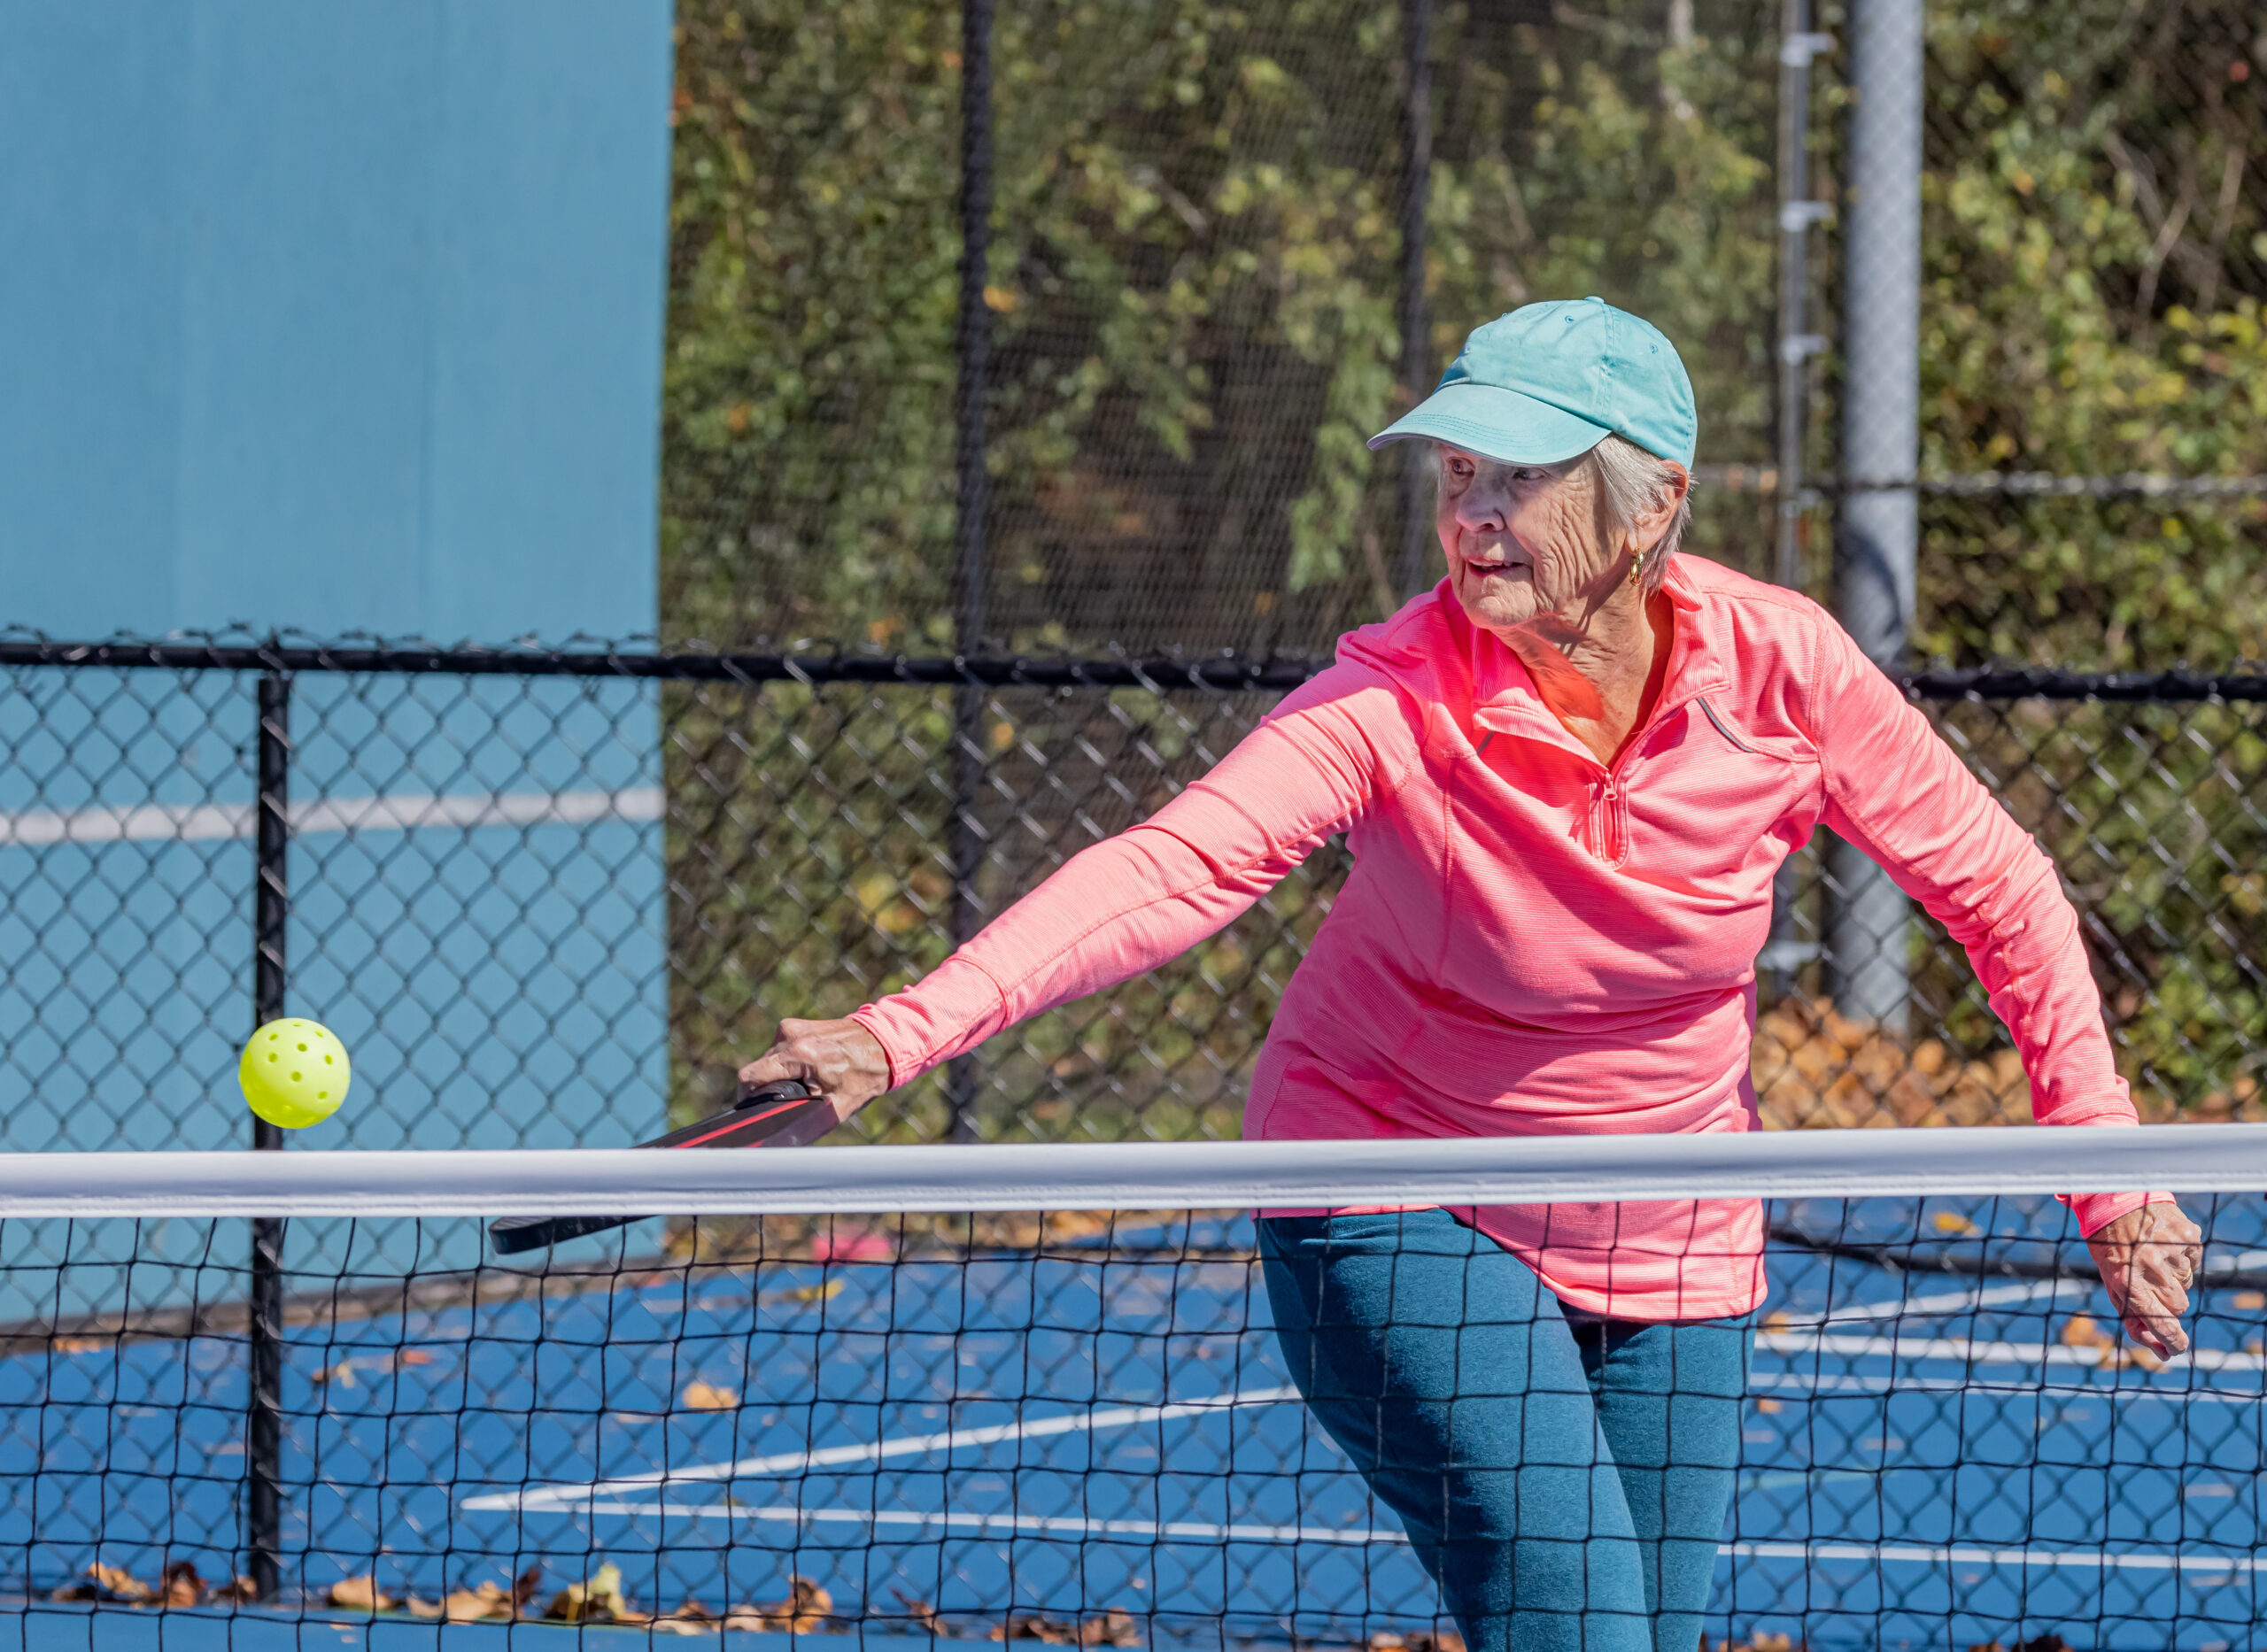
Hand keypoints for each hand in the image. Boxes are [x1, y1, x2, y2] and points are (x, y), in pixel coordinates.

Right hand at [738, 1017, 892, 1133]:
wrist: (884, 1043)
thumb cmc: (864, 1077)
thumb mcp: (837, 1106)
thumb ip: (805, 1118)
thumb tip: (782, 1136)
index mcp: (799, 1055)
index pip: (751, 1077)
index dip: (747, 1097)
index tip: (754, 1109)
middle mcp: (791, 1036)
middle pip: (759, 1069)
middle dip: (768, 1087)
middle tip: (790, 1099)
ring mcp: (792, 1026)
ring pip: (768, 1059)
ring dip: (778, 1074)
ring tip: (804, 1082)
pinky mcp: (795, 1024)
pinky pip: (779, 1049)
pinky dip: (787, 1062)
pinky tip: (807, 1069)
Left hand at [2086, 1200, 2202, 1359]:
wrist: (2116, 1201)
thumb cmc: (2111, 1247)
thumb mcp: (2111, 1281)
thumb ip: (2132, 1316)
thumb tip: (2160, 1352)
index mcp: (2127, 1280)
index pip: (2160, 1322)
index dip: (2172, 1341)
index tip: (2176, 1349)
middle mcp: (2150, 1266)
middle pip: (2178, 1307)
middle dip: (2167, 1302)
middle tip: (2151, 1282)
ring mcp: (2172, 1250)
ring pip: (2187, 1285)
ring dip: (2173, 1279)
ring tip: (2153, 1257)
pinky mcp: (2188, 1237)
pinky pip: (2194, 1262)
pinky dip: (2182, 1258)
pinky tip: (2163, 1244)